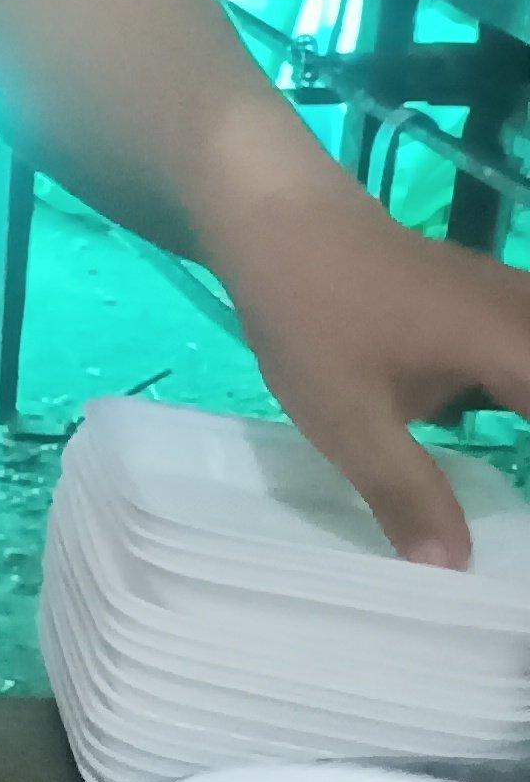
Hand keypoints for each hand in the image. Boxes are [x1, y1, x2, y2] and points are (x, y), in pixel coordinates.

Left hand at [207, 172, 529, 567]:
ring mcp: (517, 304)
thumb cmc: (312, 312)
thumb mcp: (349, 418)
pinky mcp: (490, 302)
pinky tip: (504, 427)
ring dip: (525, 417)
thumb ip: (407, 492)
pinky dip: (524, 396)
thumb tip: (454, 568)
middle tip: (509, 522)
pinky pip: (529, 356)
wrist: (277, 214)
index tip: (516, 533)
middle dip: (529, 449)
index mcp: (524, 352)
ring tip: (506, 495)